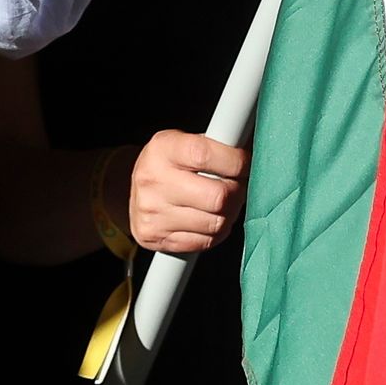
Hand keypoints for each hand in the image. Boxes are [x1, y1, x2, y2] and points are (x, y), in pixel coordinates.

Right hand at [116, 129, 248, 255]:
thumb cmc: (170, 165)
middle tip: (235, 186)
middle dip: (237, 192)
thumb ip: (215, 144)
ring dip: (228, 214)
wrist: (134, 193)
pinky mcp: (155, 236)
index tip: (244, 163)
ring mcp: (152, 211)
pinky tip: (207, 219)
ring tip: (221, 204)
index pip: (205, 155)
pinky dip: (215, 232)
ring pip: (216, 223)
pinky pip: (206, 241)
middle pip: (218, 196)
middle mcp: (153, 180)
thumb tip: (251, 144)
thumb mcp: (183, 143)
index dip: (235, 162)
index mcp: (162, 149)